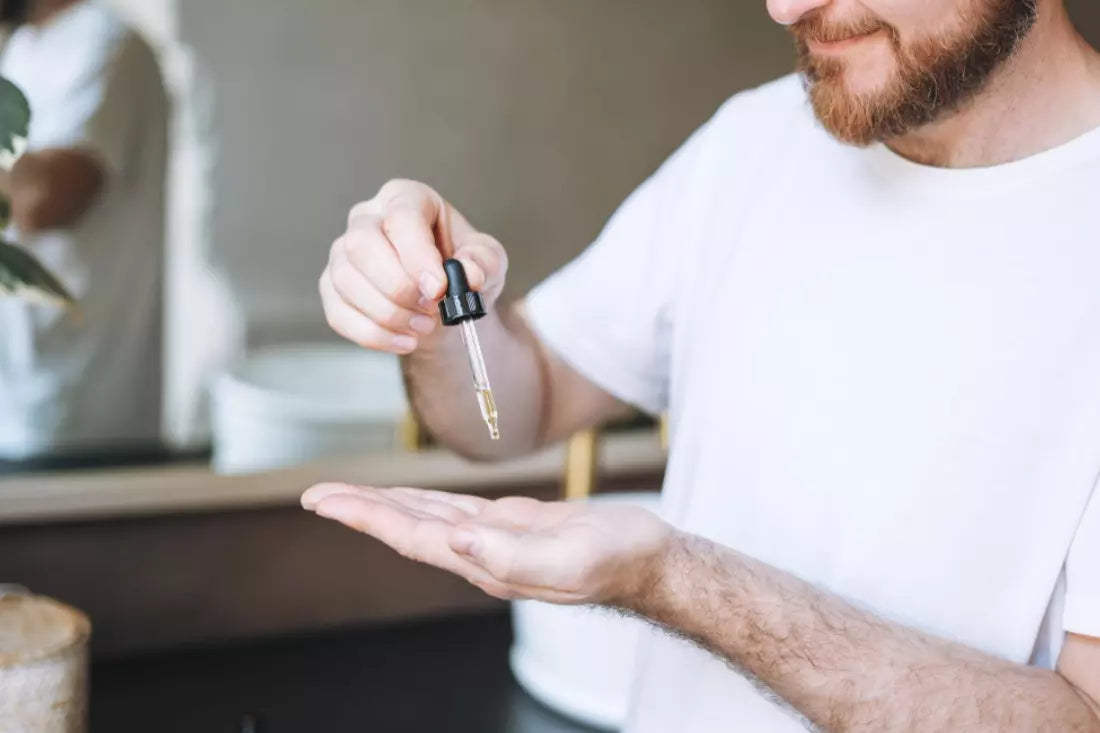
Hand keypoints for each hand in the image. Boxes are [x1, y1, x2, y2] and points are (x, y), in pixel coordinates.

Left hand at [301, 484, 672, 604]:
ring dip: (384, 505)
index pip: (412, 537)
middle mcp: (481, 554)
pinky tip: (409, 496)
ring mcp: (494, 540)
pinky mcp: (510, 525)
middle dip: (360, 510)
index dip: (366, 518)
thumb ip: (513, 553)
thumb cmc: (619, 559)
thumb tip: (457, 539)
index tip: (325, 502)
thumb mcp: (571, 557)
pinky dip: (423, 500)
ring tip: (346, 496)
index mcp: (488, 563)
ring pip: (425, 519)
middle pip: (407, 528)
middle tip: (316, 495)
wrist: (648, 560)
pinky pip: (453, 510)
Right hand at [320, 179, 508, 354]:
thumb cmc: (462, 270)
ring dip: (389, 314)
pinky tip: (405, 341)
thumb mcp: (488, 261)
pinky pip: (339, 314)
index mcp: (406, 198)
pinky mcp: (331, 288)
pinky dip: (375, 335)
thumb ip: (483, 263)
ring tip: (424, 326)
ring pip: (346, 281)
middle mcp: (366, 218)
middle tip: (432, 309)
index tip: (439, 288)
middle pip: (361, 245)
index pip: (401, 217)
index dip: (418, 256)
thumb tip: (468, 275)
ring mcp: (342, 253)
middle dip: (398, 286)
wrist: (444, 304)